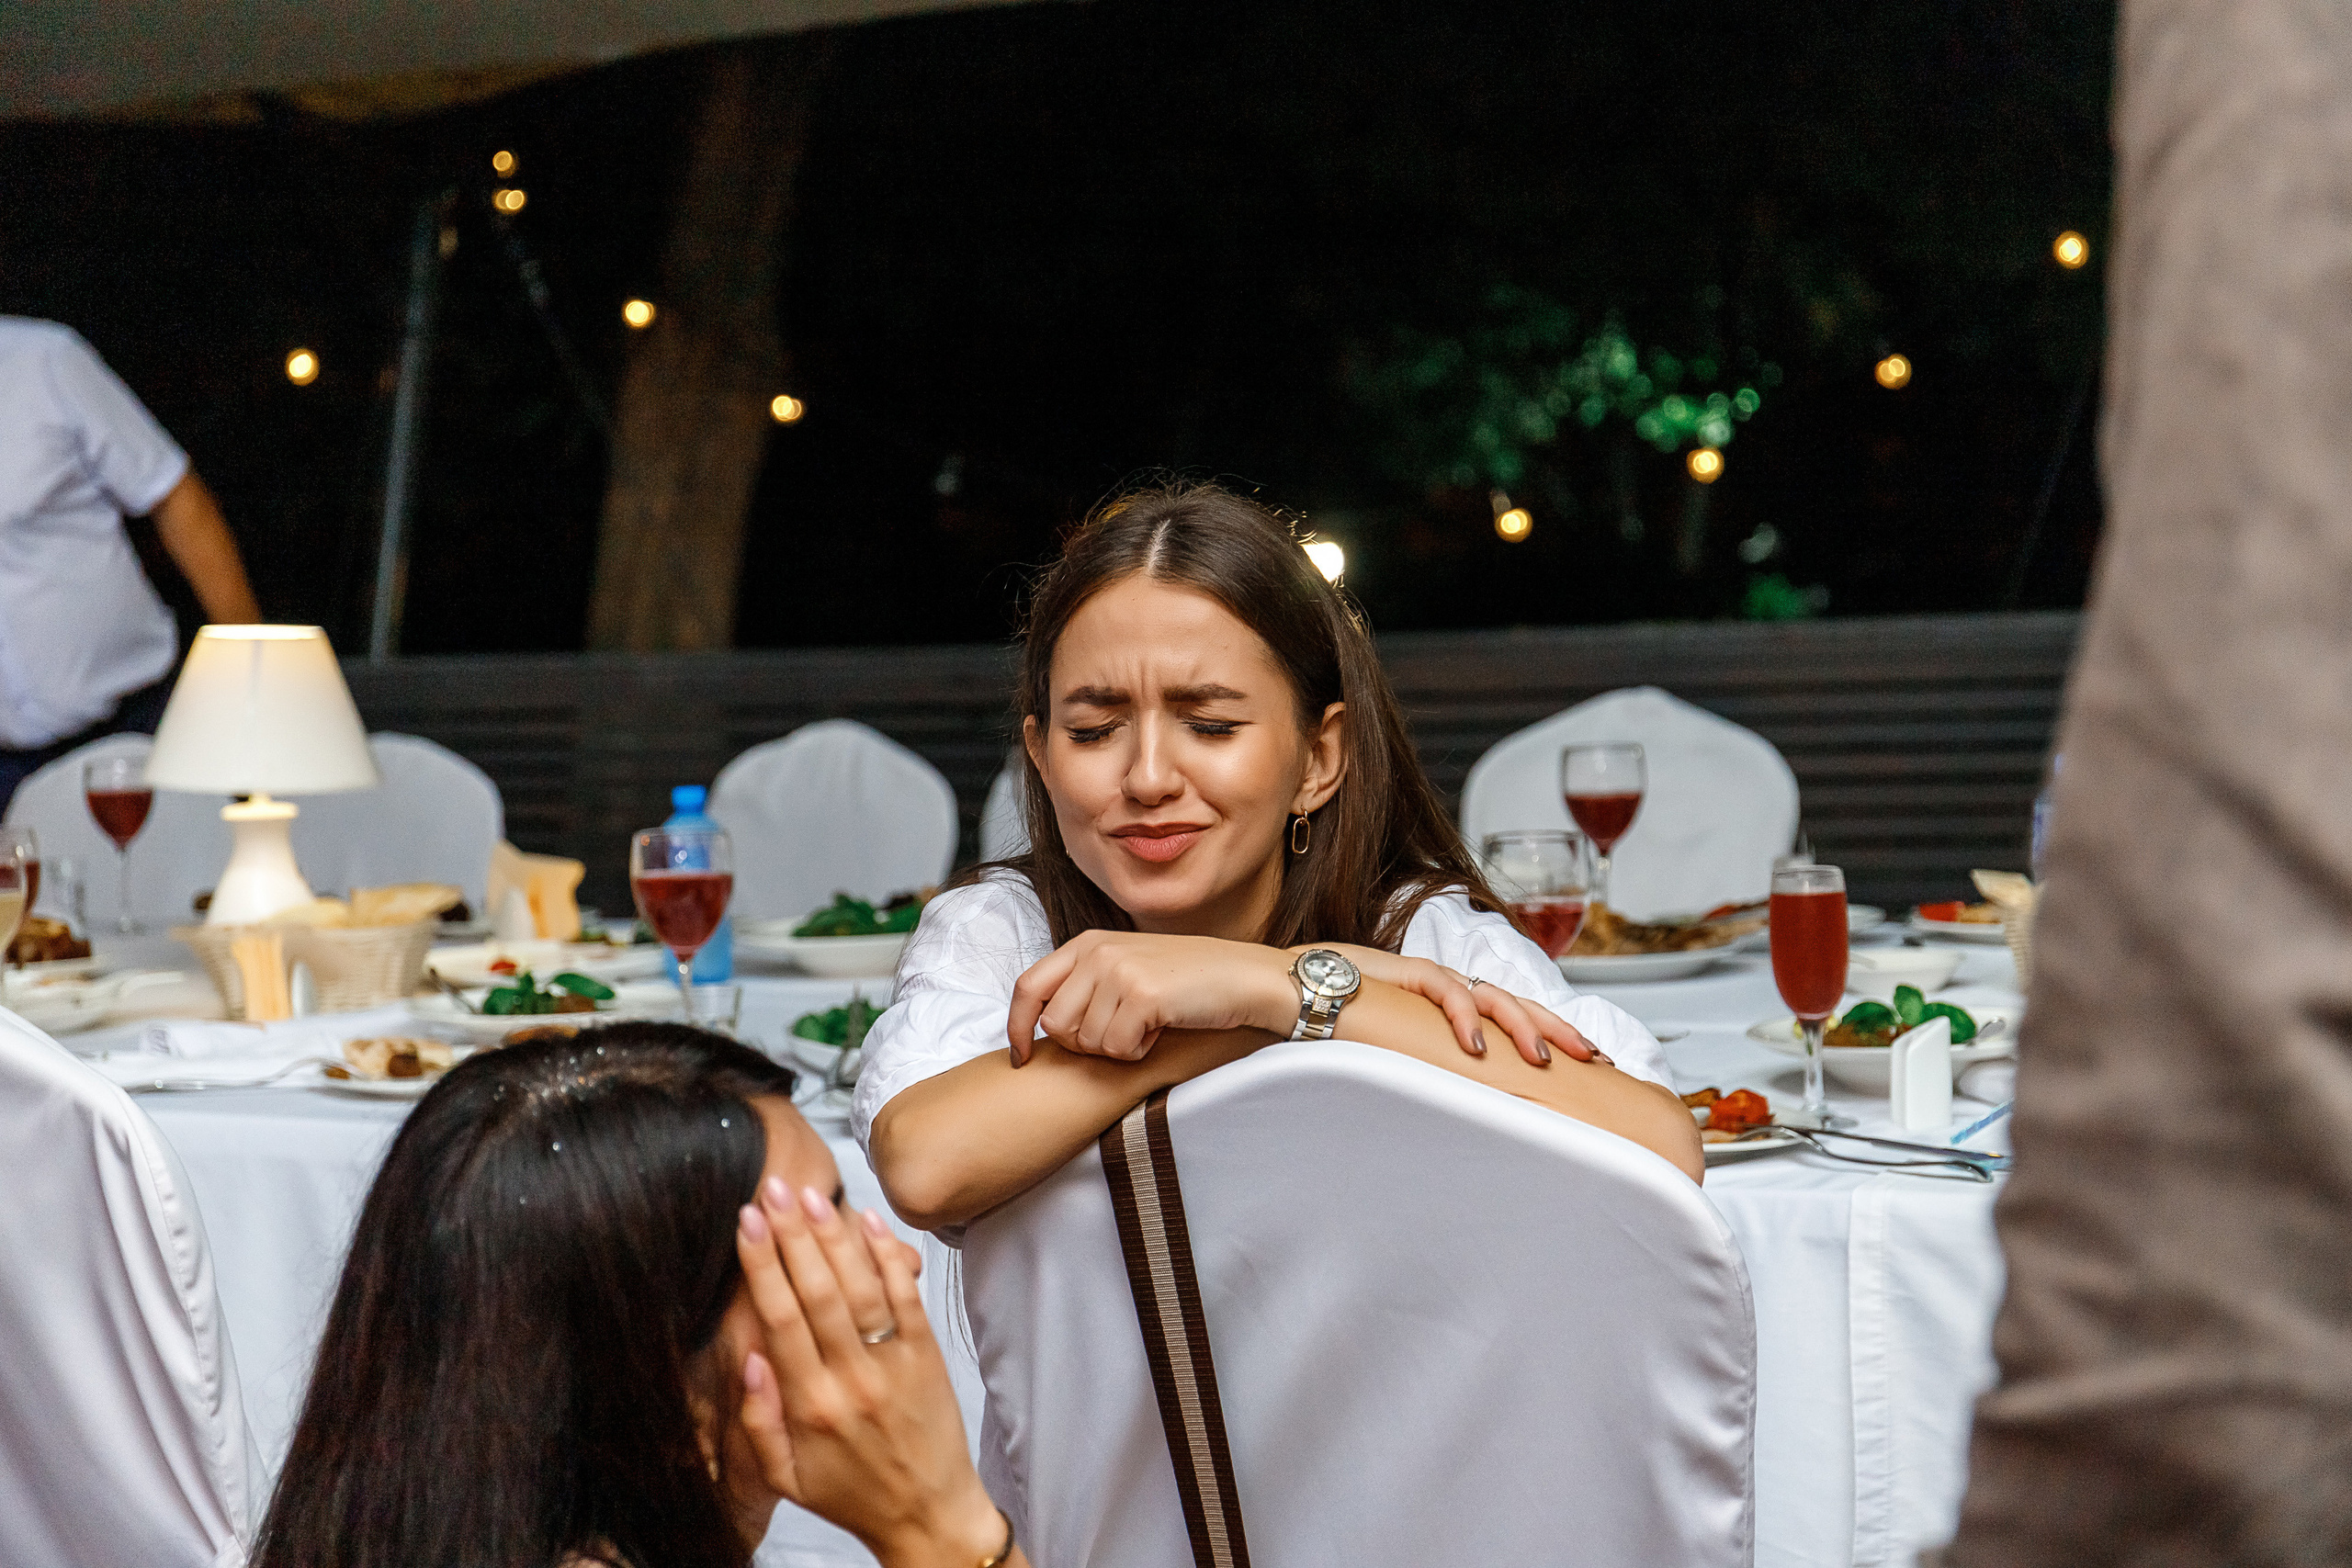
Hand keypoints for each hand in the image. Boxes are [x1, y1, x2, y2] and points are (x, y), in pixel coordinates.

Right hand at [735, 1179, 1008, 1567]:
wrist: (927, 1513)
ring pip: (860, 1288)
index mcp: (809, 1406)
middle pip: (817, 1292)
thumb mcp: (785, 1478)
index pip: (779, 1320)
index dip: (761, 1266)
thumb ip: (758, 1420)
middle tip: (773, 1190)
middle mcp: (850, 1380)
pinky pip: (906, 1298)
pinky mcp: (927, 1357)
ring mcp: (893, 1365)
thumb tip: (748, 1357)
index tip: (745, 1222)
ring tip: (811, 1196)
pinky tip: (868, 1222)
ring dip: (834, 1237)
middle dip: (791, 1236)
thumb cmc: (852, 1493)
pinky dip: (887, 1257)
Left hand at [1006, 930, 1292, 1065]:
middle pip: (1055, 1025)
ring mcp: (1119, 970)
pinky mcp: (1143, 994)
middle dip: (1084, 1045)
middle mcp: (1096, 951)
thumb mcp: (1128, 969)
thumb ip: (1086, 986)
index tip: (1023, 1057)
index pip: (1026, 987)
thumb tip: (1041, 1027)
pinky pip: (1118, 1049)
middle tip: (1123, 1033)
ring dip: (1116, 1048)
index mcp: (1086, 943)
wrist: (1247, 978)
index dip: (1017, 1027)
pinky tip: (1162, 1029)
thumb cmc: (1190, 982)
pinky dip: (1140, 1051)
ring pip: (1086, 1042)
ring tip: (1148, 1025)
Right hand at [1308, 944, 1599, 1068]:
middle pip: (1519, 1003)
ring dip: (1522, 1026)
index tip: (1587, 1064)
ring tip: (1544, 1058)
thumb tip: (1467, 1119)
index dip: (1551, 1036)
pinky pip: (1446, 990)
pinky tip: (1477, 1046)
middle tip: (1593, 1058)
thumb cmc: (1342, 1028)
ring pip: (1493, 994)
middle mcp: (1450, 989)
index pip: (1513, 1016)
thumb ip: (1435, 1074)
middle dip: (1559, 1029)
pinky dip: (1465, 1018)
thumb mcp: (1402, 1056)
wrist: (1297, 993)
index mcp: (1454, 1006)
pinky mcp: (1405, 972)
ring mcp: (1431, 978)